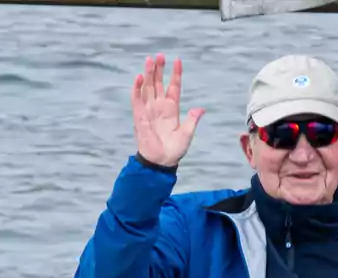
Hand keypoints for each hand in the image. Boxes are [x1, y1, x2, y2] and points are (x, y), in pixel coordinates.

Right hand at [132, 53, 204, 167]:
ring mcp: (149, 110)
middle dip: (159, 69)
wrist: (161, 162)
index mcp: (172, 109)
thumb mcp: (187, 133)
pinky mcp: (139, 116)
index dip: (175, 74)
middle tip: (160, 55)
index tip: (177, 60)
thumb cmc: (174, 150)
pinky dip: (137, 89)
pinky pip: (137, 100)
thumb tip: (200, 109)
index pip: (173, 87)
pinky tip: (140, 77)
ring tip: (150, 60)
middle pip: (159, 83)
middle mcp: (159, 107)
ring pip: (148, 88)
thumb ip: (192, 119)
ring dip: (149, 74)